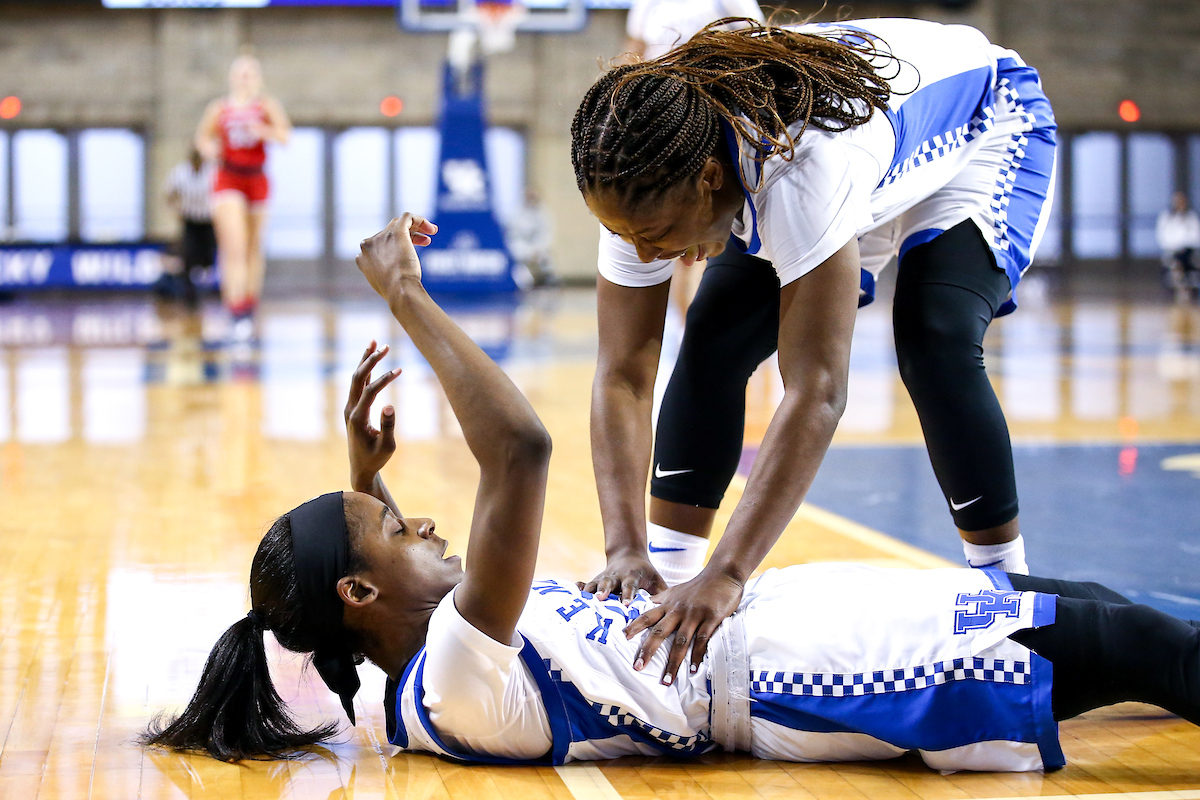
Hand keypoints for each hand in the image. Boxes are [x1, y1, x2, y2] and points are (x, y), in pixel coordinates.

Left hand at [344, 340, 401, 487]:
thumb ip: (388, 426)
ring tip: (375, 342)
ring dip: (365, 360)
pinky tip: (371, 358)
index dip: (384, 379)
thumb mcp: (388, 446)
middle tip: (385, 345)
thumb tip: (390, 405)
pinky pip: (359, 384)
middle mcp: (351, 410)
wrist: (361, 468)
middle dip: (370, 360)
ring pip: (356, 378)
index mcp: (358, 418)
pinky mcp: (354, 408)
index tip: (400, 370)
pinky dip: (365, 370)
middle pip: (357, 378)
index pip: (370, 391)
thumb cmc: (376, 458)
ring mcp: (350, 408)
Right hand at [356, 213, 438, 297]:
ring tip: (431, 233)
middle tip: (425, 242)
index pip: (378, 244)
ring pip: (398, 223)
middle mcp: (368, 245)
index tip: (410, 254)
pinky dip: (419, 219)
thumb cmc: (397, 294)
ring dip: (415, 227)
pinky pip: (407, 217)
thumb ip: (387, 275)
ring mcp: (381, 237)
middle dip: (407, 236)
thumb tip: (396, 274)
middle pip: (388, 232)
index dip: (394, 247)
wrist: (400, 291)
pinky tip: (431, 229)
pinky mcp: (396, 232)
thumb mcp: (386, 285)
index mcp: (362, 258)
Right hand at [579, 551, 666, 603]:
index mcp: (632, 576)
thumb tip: (676, 610)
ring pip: (595, 584)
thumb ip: (663, 593)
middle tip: (600, 599)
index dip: (628, 594)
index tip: (627, 604)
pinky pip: (585, 584)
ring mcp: (604, 578)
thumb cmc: (646, 574)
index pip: (631, 586)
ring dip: (590, 591)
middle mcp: (616, 576)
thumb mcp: (656, 579)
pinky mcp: (595, 581)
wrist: (628, 556)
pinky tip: (571, 593)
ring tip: (582, 600)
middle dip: (604, 590)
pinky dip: (578, 588)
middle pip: (609, 583)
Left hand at [623, 567, 743, 685]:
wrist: (722, 574)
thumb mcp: (676, 591)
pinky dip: (697, 656)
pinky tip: (694, 669)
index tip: (622, 638)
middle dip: (648, 650)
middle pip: (660, 632)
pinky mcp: (711, 618)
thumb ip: (662, 599)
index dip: (634, 626)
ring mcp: (694, 615)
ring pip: (681, 641)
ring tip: (666, 680)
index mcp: (668, 604)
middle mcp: (678, 610)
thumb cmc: (698, 585)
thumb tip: (647, 603)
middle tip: (637, 667)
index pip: (647, 616)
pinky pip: (702, 640)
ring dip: (673, 663)